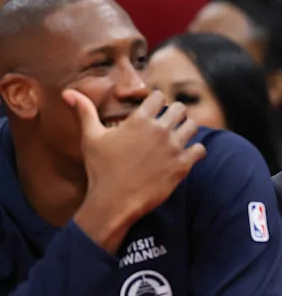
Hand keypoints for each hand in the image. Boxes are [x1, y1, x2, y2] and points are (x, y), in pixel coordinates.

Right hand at [68, 90, 205, 252]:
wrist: (113, 202)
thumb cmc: (100, 169)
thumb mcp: (91, 138)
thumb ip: (84, 112)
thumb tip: (68, 92)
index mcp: (139, 120)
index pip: (159, 96)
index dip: (157, 102)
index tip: (154, 110)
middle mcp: (159, 130)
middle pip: (180, 108)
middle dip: (174, 113)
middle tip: (168, 123)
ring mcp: (173, 147)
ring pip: (192, 126)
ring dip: (186, 129)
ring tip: (177, 137)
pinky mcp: (182, 165)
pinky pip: (200, 149)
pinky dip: (195, 151)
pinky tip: (185, 155)